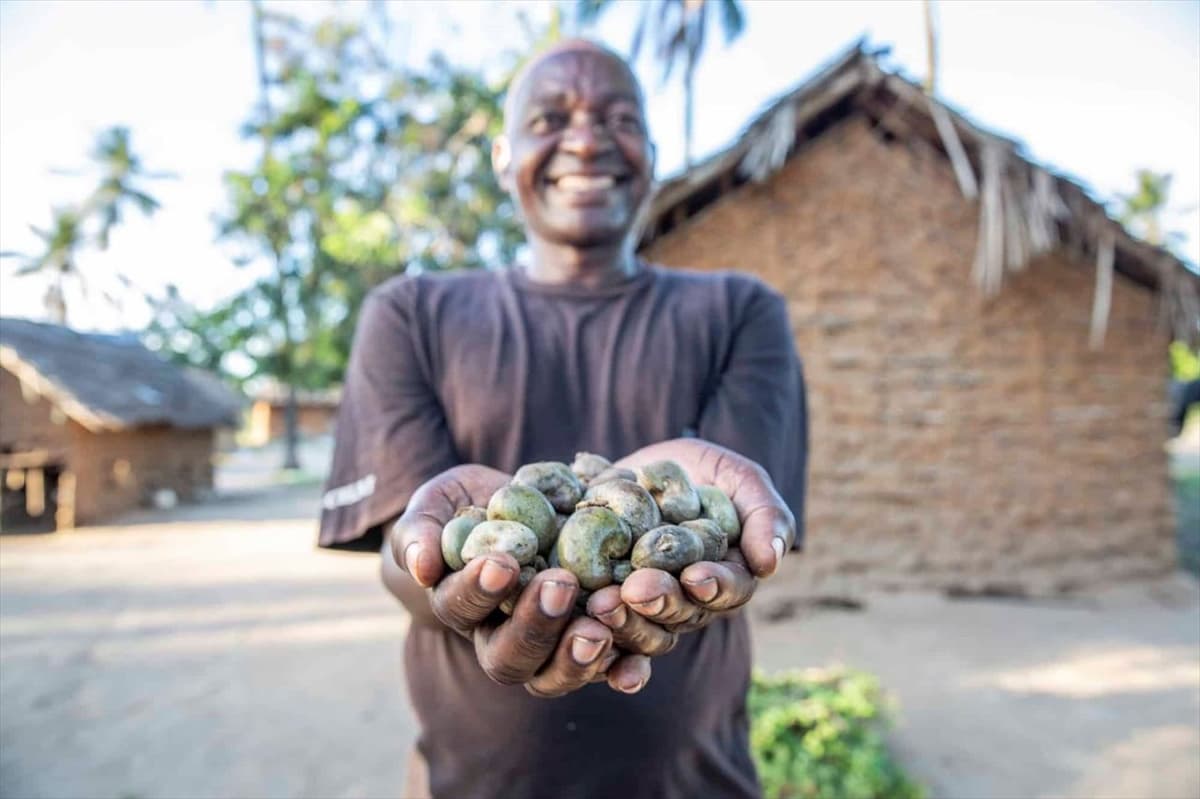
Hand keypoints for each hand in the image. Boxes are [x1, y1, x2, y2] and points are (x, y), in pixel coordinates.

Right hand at [391, 464, 650, 696]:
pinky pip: (606, 668)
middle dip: (535, 625)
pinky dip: (622, 669)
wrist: (514, 514)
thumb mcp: (437, 505)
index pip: (462, 607)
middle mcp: (500, 639)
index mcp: (460, 607)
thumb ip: (420, 532)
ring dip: (577, 656)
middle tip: (558, 584)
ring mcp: (547, 647)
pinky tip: (636, 665)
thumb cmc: (464, 508)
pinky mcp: (589, 641)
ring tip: (598, 625)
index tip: (500, 563)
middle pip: (511, 657)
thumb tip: (421, 566)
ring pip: (555, 674)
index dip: (478, 590)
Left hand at [587, 439, 795, 644]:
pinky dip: (592, 641)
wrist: (642, 469)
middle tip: (637, 590)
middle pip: (679, 615)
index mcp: (726, 579)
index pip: (728, 590)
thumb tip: (770, 561)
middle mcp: (687, 604)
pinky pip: (600, 632)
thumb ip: (765, 514)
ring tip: (602, 604)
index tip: (696, 576)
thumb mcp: (739, 479)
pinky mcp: (605, 604)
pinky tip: (580, 633)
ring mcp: (646, 610)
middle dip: (660, 603)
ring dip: (623, 623)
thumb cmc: (704, 472)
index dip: (714, 587)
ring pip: (639, 631)